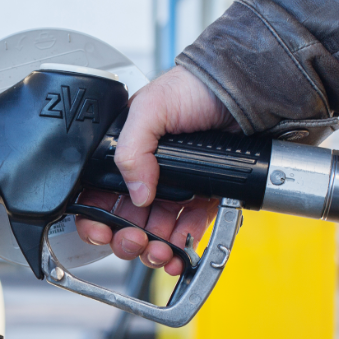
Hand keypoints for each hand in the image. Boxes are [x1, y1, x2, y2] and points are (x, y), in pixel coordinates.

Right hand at [76, 65, 237, 274]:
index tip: (101, 231)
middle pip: (125, 219)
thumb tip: (136, 193)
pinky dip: (181, 244)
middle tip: (133, 241)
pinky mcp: (203, 195)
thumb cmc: (194, 86)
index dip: (95, 217)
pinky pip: (187, 227)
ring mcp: (175, 187)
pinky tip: (178, 251)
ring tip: (158, 252)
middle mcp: (147, 172)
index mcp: (126, 153)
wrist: (242, 90)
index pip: (99, 193)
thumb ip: (132, 149)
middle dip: (126, 238)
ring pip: (154, 230)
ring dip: (153, 248)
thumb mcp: (151, 107)